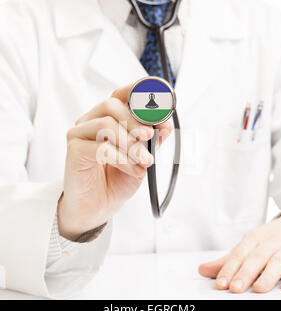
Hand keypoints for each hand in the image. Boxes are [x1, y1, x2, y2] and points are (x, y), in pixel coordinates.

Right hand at [58, 85, 171, 240]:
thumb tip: (165, 124)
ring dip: (131, 144)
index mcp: (106, 118)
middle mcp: (91, 121)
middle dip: (136, 121)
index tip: (156, 102)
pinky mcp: (74, 151)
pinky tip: (133, 170)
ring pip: (106, 124)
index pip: (119, 95)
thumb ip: (151, 140)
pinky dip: (123, 159)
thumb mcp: (141, 157)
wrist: (98, 206)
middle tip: (150, 136)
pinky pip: (101, 148)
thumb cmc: (117, 179)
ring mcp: (79, 135)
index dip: (137, 92)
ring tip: (144, 161)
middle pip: (111, 105)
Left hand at [198, 213, 280, 292]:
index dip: (228, 269)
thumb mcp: (248, 245)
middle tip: (235, 288)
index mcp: (252, 239)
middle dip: (245, 273)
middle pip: (255, 258)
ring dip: (267, 275)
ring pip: (276, 261)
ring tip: (258, 289)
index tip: (220, 283)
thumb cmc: (269, 237)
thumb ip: (227, 260)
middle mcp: (268, 242)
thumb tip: (202, 270)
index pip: (238, 254)